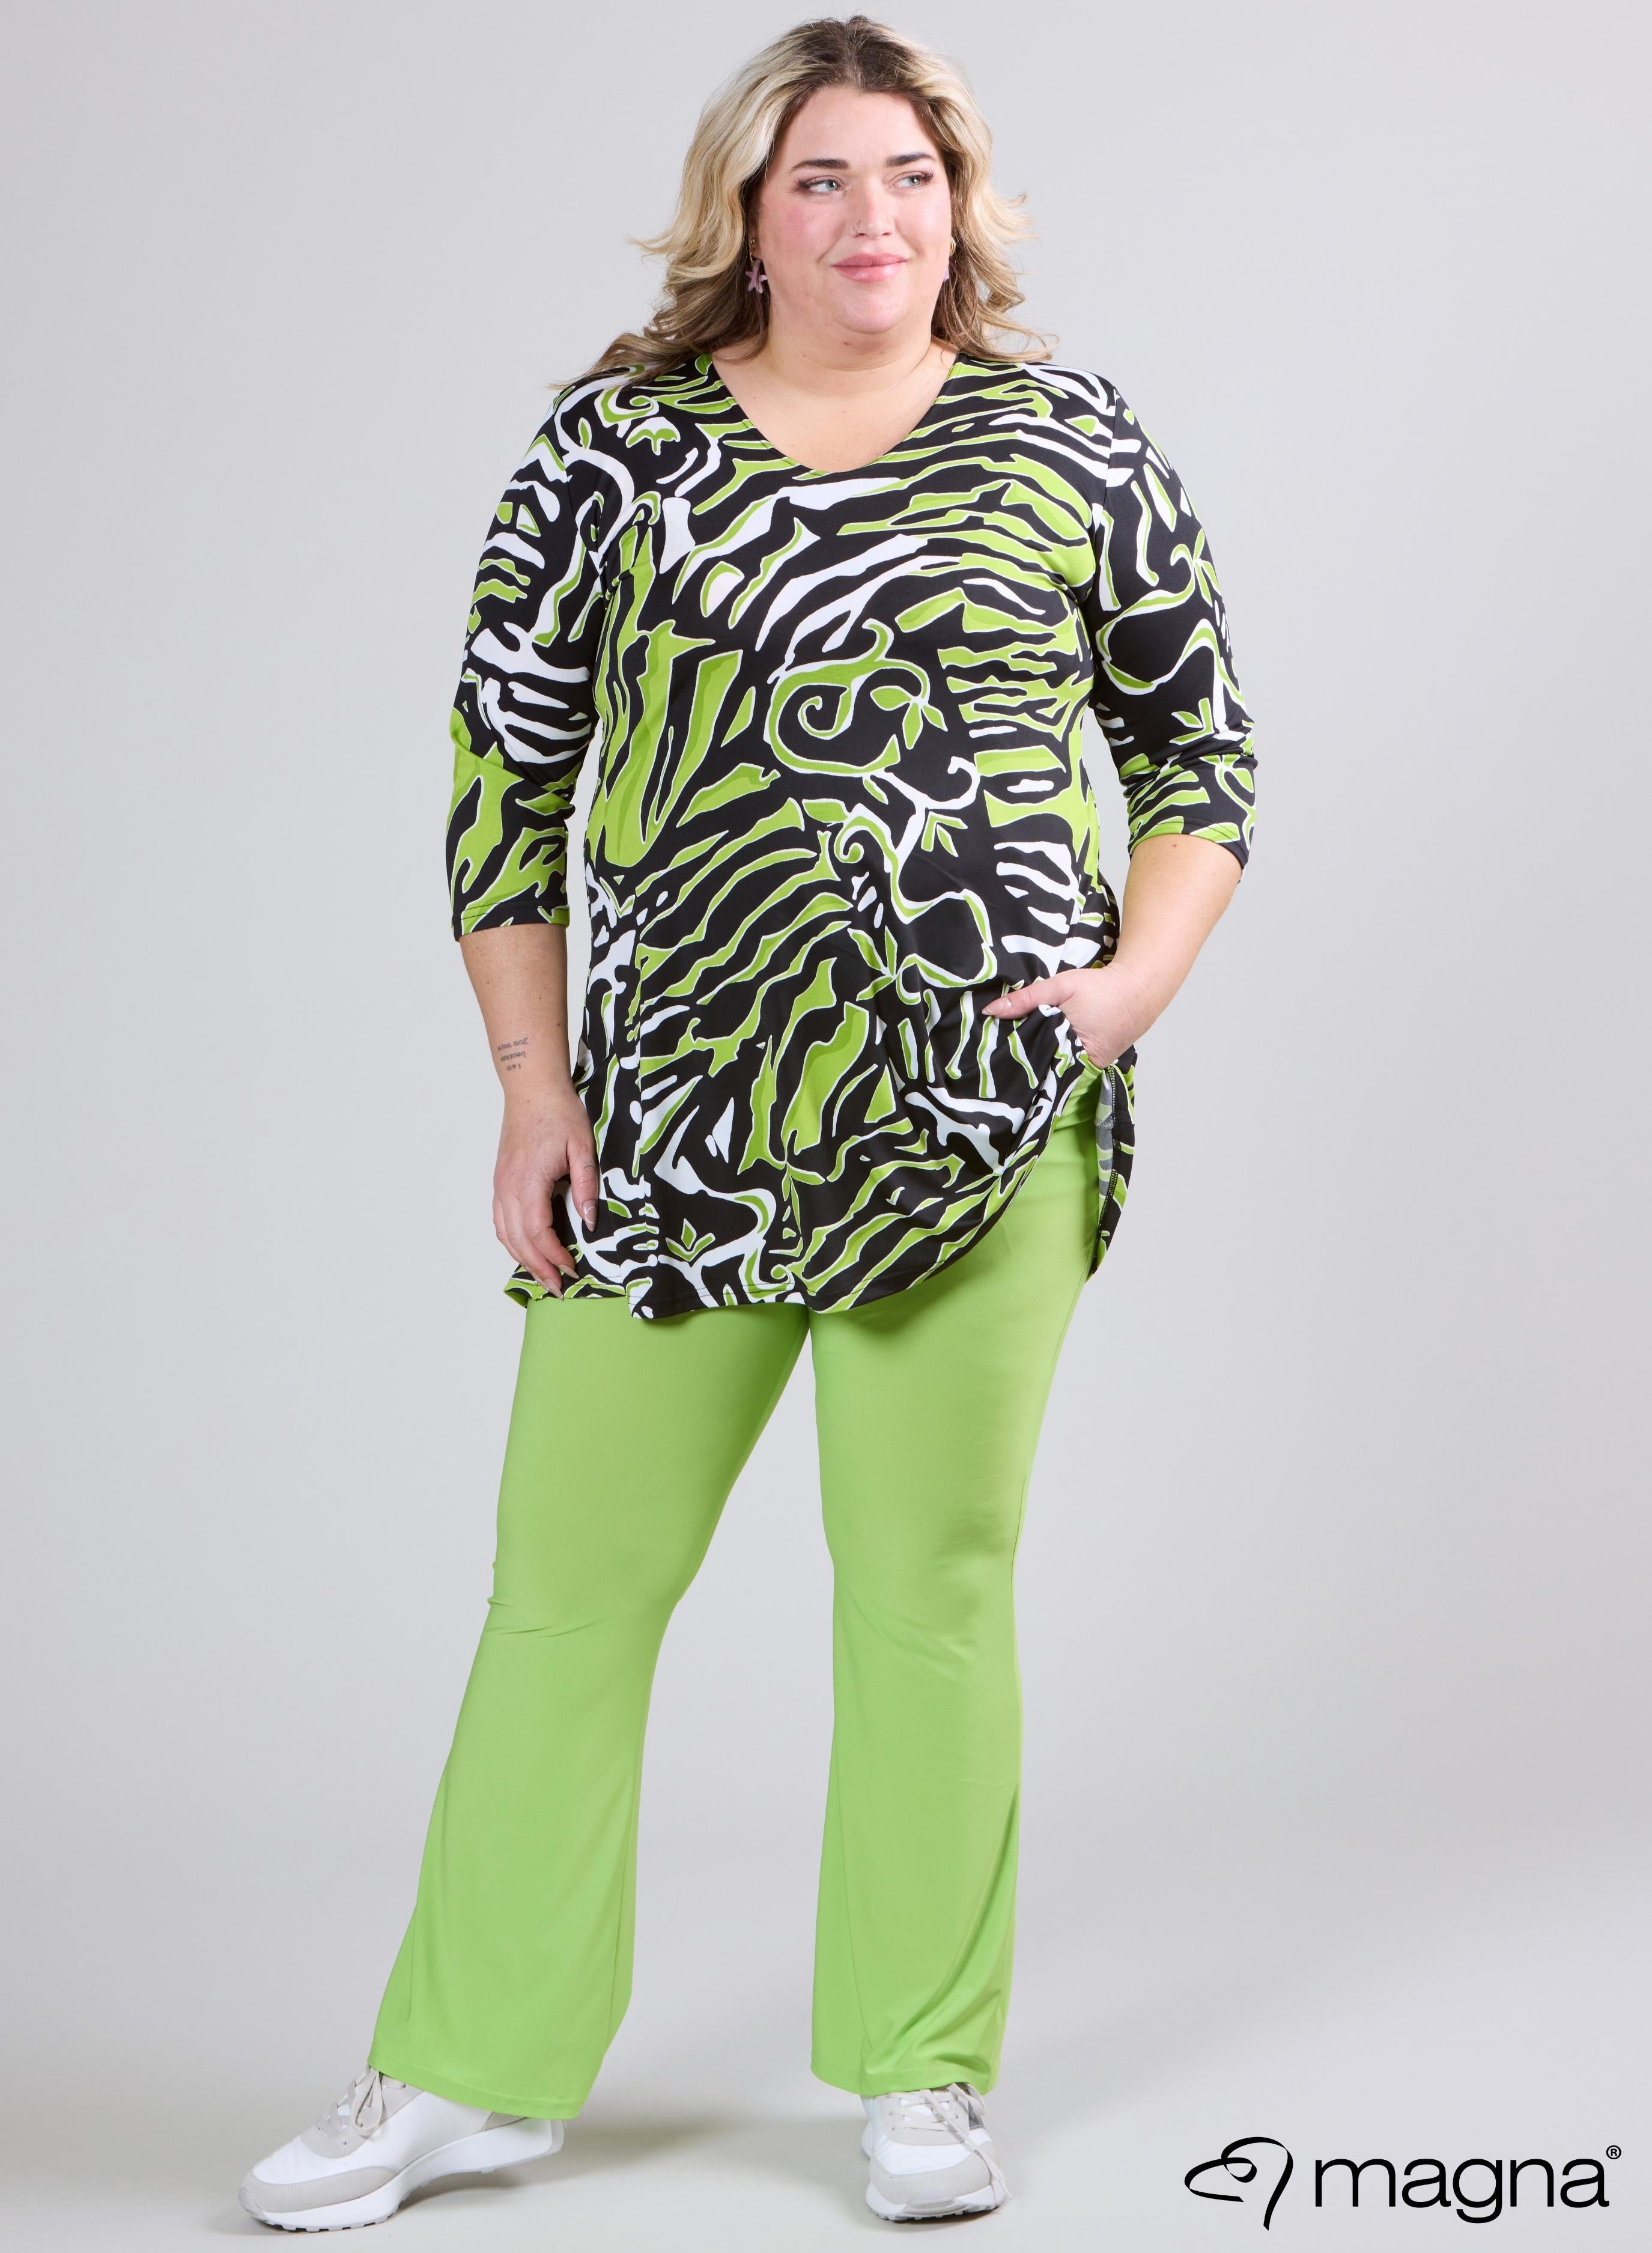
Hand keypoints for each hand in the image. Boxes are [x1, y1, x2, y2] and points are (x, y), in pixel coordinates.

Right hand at [492, 1090, 598, 1297]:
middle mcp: (509, 1188)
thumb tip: (590, 1221)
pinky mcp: (500, 1182)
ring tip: (543, 1277)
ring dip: (523, 1259)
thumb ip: (587, 1185)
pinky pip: (501, 1221)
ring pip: (506, 1234)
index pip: (539, 1232)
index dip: (555, 1256)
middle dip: (539, 1268)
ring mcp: (501, 1186)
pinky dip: (513, 1241)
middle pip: (519, 1241)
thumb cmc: (559, 1113)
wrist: (532, 1090)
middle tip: (558, 1288)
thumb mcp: (583, 1148)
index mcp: (529, 1182)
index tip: (572, 1270)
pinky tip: (526, 1250)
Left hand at [984, 963, 1152, 1067]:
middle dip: (1026, 1062)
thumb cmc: (1100, 988)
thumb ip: (1026, 999)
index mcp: (1070, 1047)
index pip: (1034, 1062)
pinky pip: (1071, 1064)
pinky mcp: (1097, 1063)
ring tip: (1019, 1055)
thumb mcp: (1060, 987)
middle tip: (1000, 1058)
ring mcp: (1091, 1066)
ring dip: (1042, 1060)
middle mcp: (1081, 1063)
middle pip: (1044, 1067)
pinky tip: (1044, 1051)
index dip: (1016, 1059)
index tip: (995, 1058)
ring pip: (1057, 1067)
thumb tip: (991, 1011)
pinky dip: (1058, 1057)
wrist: (1138, 991)